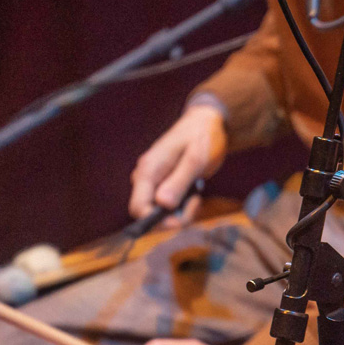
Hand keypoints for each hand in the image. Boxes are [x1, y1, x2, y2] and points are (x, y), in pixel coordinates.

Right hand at [129, 103, 227, 227]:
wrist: (205, 123)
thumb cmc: (202, 137)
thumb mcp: (196, 159)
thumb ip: (179, 181)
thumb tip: (162, 203)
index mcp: (149, 169)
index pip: (137, 207)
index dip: (154, 221)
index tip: (178, 221)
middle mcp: (146, 177)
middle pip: (148, 213)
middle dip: (172, 217)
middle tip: (196, 203)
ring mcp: (154, 181)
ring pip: (159, 212)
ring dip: (180, 212)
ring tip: (197, 197)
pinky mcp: (163, 185)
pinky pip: (168, 206)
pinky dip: (182, 207)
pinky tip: (194, 195)